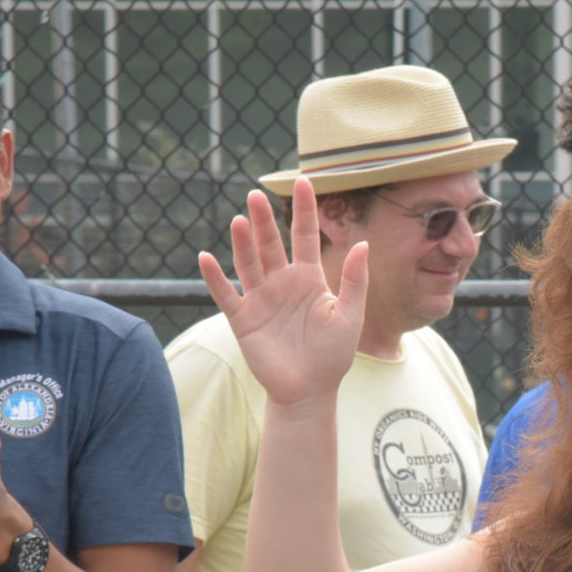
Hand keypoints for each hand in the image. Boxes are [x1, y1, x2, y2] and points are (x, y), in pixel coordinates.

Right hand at [198, 178, 369, 410]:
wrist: (309, 391)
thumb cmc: (333, 355)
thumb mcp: (350, 316)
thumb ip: (356, 281)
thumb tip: (364, 243)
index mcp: (310, 278)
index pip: (305, 235)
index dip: (305, 209)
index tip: (304, 180)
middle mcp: (282, 283)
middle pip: (270, 244)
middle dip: (264, 220)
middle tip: (256, 194)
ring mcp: (260, 299)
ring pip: (248, 263)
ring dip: (243, 242)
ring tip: (240, 220)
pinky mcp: (243, 319)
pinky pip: (225, 294)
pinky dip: (215, 277)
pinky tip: (206, 257)